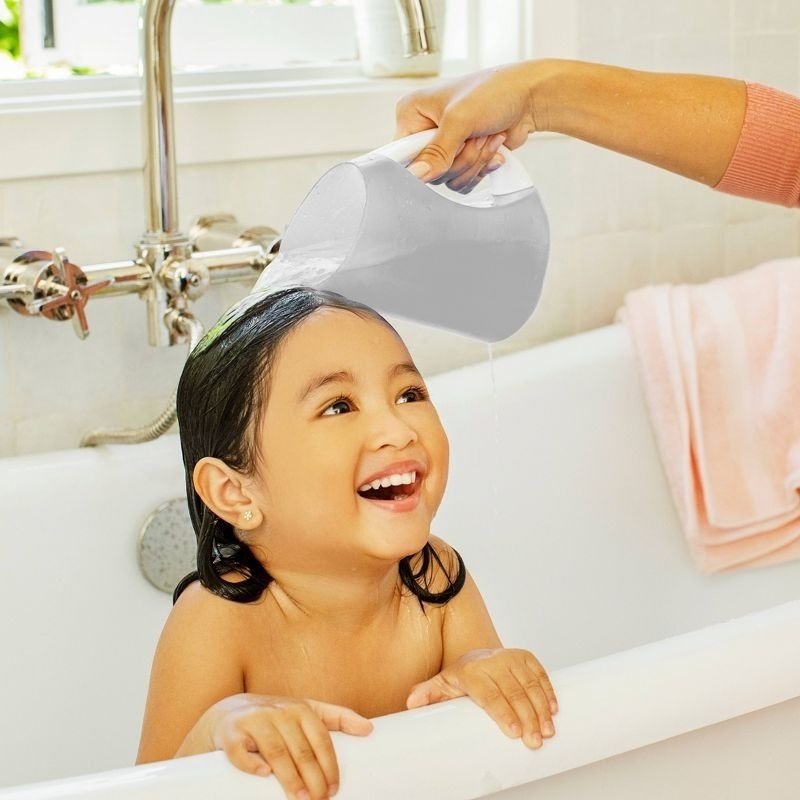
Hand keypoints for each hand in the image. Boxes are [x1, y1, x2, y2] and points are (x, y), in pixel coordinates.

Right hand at [204, 694, 372, 799]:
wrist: (229, 711)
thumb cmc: (276, 716)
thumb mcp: (307, 711)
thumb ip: (338, 718)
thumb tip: (369, 729)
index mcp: (300, 709)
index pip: (321, 739)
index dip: (329, 765)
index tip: (334, 789)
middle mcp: (278, 712)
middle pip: (300, 749)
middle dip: (312, 778)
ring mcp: (254, 721)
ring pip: (275, 751)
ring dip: (289, 777)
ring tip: (300, 799)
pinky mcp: (231, 733)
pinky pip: (239, 750)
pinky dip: (250, 762)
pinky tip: (262, 774)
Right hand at [395, 63, 539, 191]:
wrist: (530, 97)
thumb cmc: (495, 91)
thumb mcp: (459, 120)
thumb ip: (436, 152)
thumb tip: (416, 174)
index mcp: (413, 113)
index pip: (402, 153)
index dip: (423, 162)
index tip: (444, 156)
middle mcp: (425, 131)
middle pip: (430, 171)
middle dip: (460, 158)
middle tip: (474, 135)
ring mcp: (445, 147)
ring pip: (449, 178)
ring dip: (475, 161)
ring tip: (486, 136)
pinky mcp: (463, 159)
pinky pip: (463, 181)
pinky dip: (482, 167)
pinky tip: (493, 146)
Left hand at [406, 648, 556, 748]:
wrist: (477, 656)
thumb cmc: (461, 677)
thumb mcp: (443, 685)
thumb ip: (428, 694)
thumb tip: (411, 703)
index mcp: (473, 670)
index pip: (491, 694)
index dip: (504, 713)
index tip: (514, 733)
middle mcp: (494, 661)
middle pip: (514, 692)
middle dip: (527, 718)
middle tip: (535, 740)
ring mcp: (511, 657)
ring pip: (530, 685)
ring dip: (542, 708)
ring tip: (547, 731)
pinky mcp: (526, 657)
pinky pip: (540, 674)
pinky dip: (549, 691)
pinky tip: (554, 710)